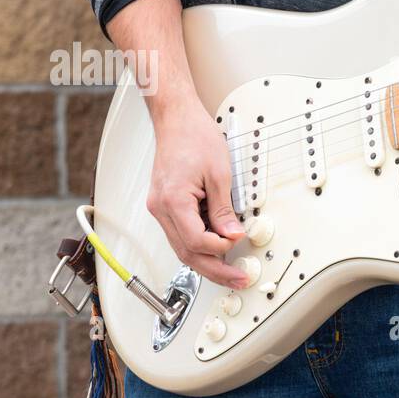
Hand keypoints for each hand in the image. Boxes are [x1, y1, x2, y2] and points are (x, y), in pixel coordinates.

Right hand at [145, 99, 247, 287]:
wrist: (176, 119)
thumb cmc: (194, 137)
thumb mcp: (219, 174)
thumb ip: (224, 209)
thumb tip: (232, 235)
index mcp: (172, 201)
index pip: (196, 241)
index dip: (221, 248)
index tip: (238, 244)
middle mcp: (160, 208)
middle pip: (187, 252)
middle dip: (215, 270)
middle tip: (238, 278)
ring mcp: (160, 208)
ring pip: (183, 247)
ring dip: (207, 260)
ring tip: (231, 270)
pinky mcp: (165, 205)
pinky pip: (181, 233)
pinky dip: (200, 244)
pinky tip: (218, 248)